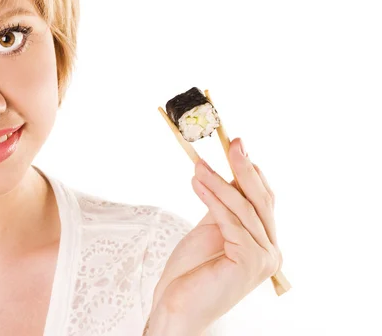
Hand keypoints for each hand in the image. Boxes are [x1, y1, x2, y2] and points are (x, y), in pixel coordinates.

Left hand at [148, 138, 281, 334]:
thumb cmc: (191, 273)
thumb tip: (228, 174)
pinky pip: (230, 221)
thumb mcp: (211, 231)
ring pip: (243, 208)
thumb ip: (223, 208)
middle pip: (261, 201)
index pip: (264, 201)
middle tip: (232, 142)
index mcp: (265, 244)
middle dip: (244, 168)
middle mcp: (271, 252)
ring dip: (219, 182)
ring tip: (198, 164)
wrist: (178, 307)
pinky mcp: (249, 262)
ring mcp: (263, 259)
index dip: (252, 172)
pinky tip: (197, 183)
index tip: (236, 148)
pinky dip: (213, 199)